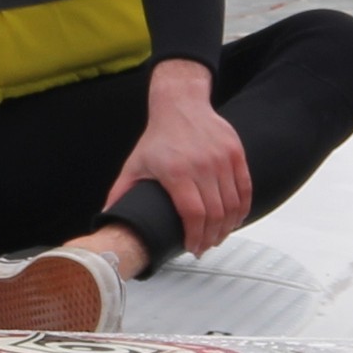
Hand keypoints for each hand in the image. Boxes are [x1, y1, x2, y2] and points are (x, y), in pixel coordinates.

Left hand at [107, 61, 250, 254]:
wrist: (180, 104)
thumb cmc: (158, 137)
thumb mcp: (135, 164)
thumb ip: (121, 192)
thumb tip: (107, 215)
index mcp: (176, 171)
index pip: (193, 214)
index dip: (195, 236)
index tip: (192, 248)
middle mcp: (202, 165)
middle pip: (215, 214)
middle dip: (211, 237)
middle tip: (205, 247)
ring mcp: (222, 159)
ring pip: (233, 204)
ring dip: (228, 227)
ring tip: (218, 237)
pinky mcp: (235, 153)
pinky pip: (245, 188)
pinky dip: (242, 209)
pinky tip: (235, 219)